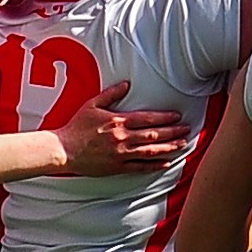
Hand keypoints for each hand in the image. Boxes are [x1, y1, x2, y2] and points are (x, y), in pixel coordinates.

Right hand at [54, 79, 189, 175]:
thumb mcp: (92, 105)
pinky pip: (140, 167)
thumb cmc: (77, 127)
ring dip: (169, 148)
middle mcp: (122, 138)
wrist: (65, 149)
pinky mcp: (117, 167)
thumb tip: (126, 84)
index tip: (177, 116)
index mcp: (118, 121)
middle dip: (173, 132)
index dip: (165, 117)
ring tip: (182, 145)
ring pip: (150, 151)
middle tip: (187, 130)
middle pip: (153, 135)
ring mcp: (121, 154)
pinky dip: (154, 165)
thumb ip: (111, 94)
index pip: (147, 118)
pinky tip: (166, 163)